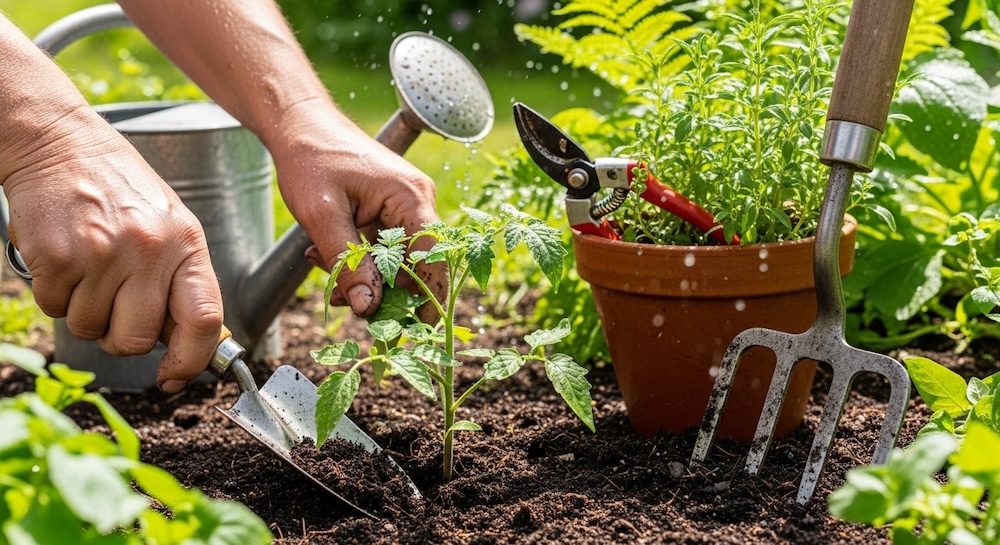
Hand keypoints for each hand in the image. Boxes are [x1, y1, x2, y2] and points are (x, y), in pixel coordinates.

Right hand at [2, 108, 223, 392]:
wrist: (59, 141)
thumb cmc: (118, 187)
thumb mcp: (169, 223)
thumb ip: (179, 278)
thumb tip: (187, 342)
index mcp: (187, 243)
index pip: (205, 319)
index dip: (192, 361)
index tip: (175, 378)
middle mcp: (150, 250)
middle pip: (139, 340)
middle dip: (122, 339)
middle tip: (113, 309)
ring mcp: (102, 254)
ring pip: (91, 328)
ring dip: (85, 311)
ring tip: (88, 268)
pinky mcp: (57, 256)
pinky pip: (54, 308)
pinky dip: (54, 294)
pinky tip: (64, 258)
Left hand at [268, 99, 446, 322]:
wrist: (298, 123)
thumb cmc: (310, 157)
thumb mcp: (322, 215)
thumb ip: (347, 263)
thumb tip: (367, 308)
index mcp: (410, 197)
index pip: (434, 258)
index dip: (427, 296)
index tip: (413, 329)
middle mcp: (417, 202)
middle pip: (415, 264)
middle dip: (380, 287)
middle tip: (343, 299)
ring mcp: (405, 206)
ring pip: (395, 260)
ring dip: (362, 273)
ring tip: (322, 262)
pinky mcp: (390, 210)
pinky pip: (382, 248)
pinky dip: (357, 258)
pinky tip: (325, 253)